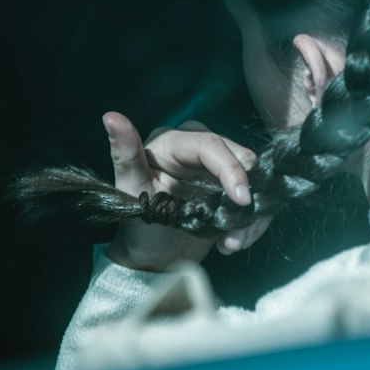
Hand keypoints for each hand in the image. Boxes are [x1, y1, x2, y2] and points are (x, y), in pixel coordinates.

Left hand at [102, 111, 270, 272]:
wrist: (151, 253)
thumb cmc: (135, 220)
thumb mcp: (128, 190)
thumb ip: (125, 154)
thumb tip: (110, 117)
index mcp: (174, 141)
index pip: (210, 145)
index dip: (230, 169)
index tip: (241, 199)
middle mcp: (200, 146)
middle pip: (240, 156)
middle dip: (244, 194)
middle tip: (234, 233)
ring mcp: (221, 167)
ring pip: (256, 176)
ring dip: (251, 214)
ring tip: (231, 243)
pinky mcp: (234, 186)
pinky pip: (258, 196)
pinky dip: (253, 222)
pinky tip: (231, 242)